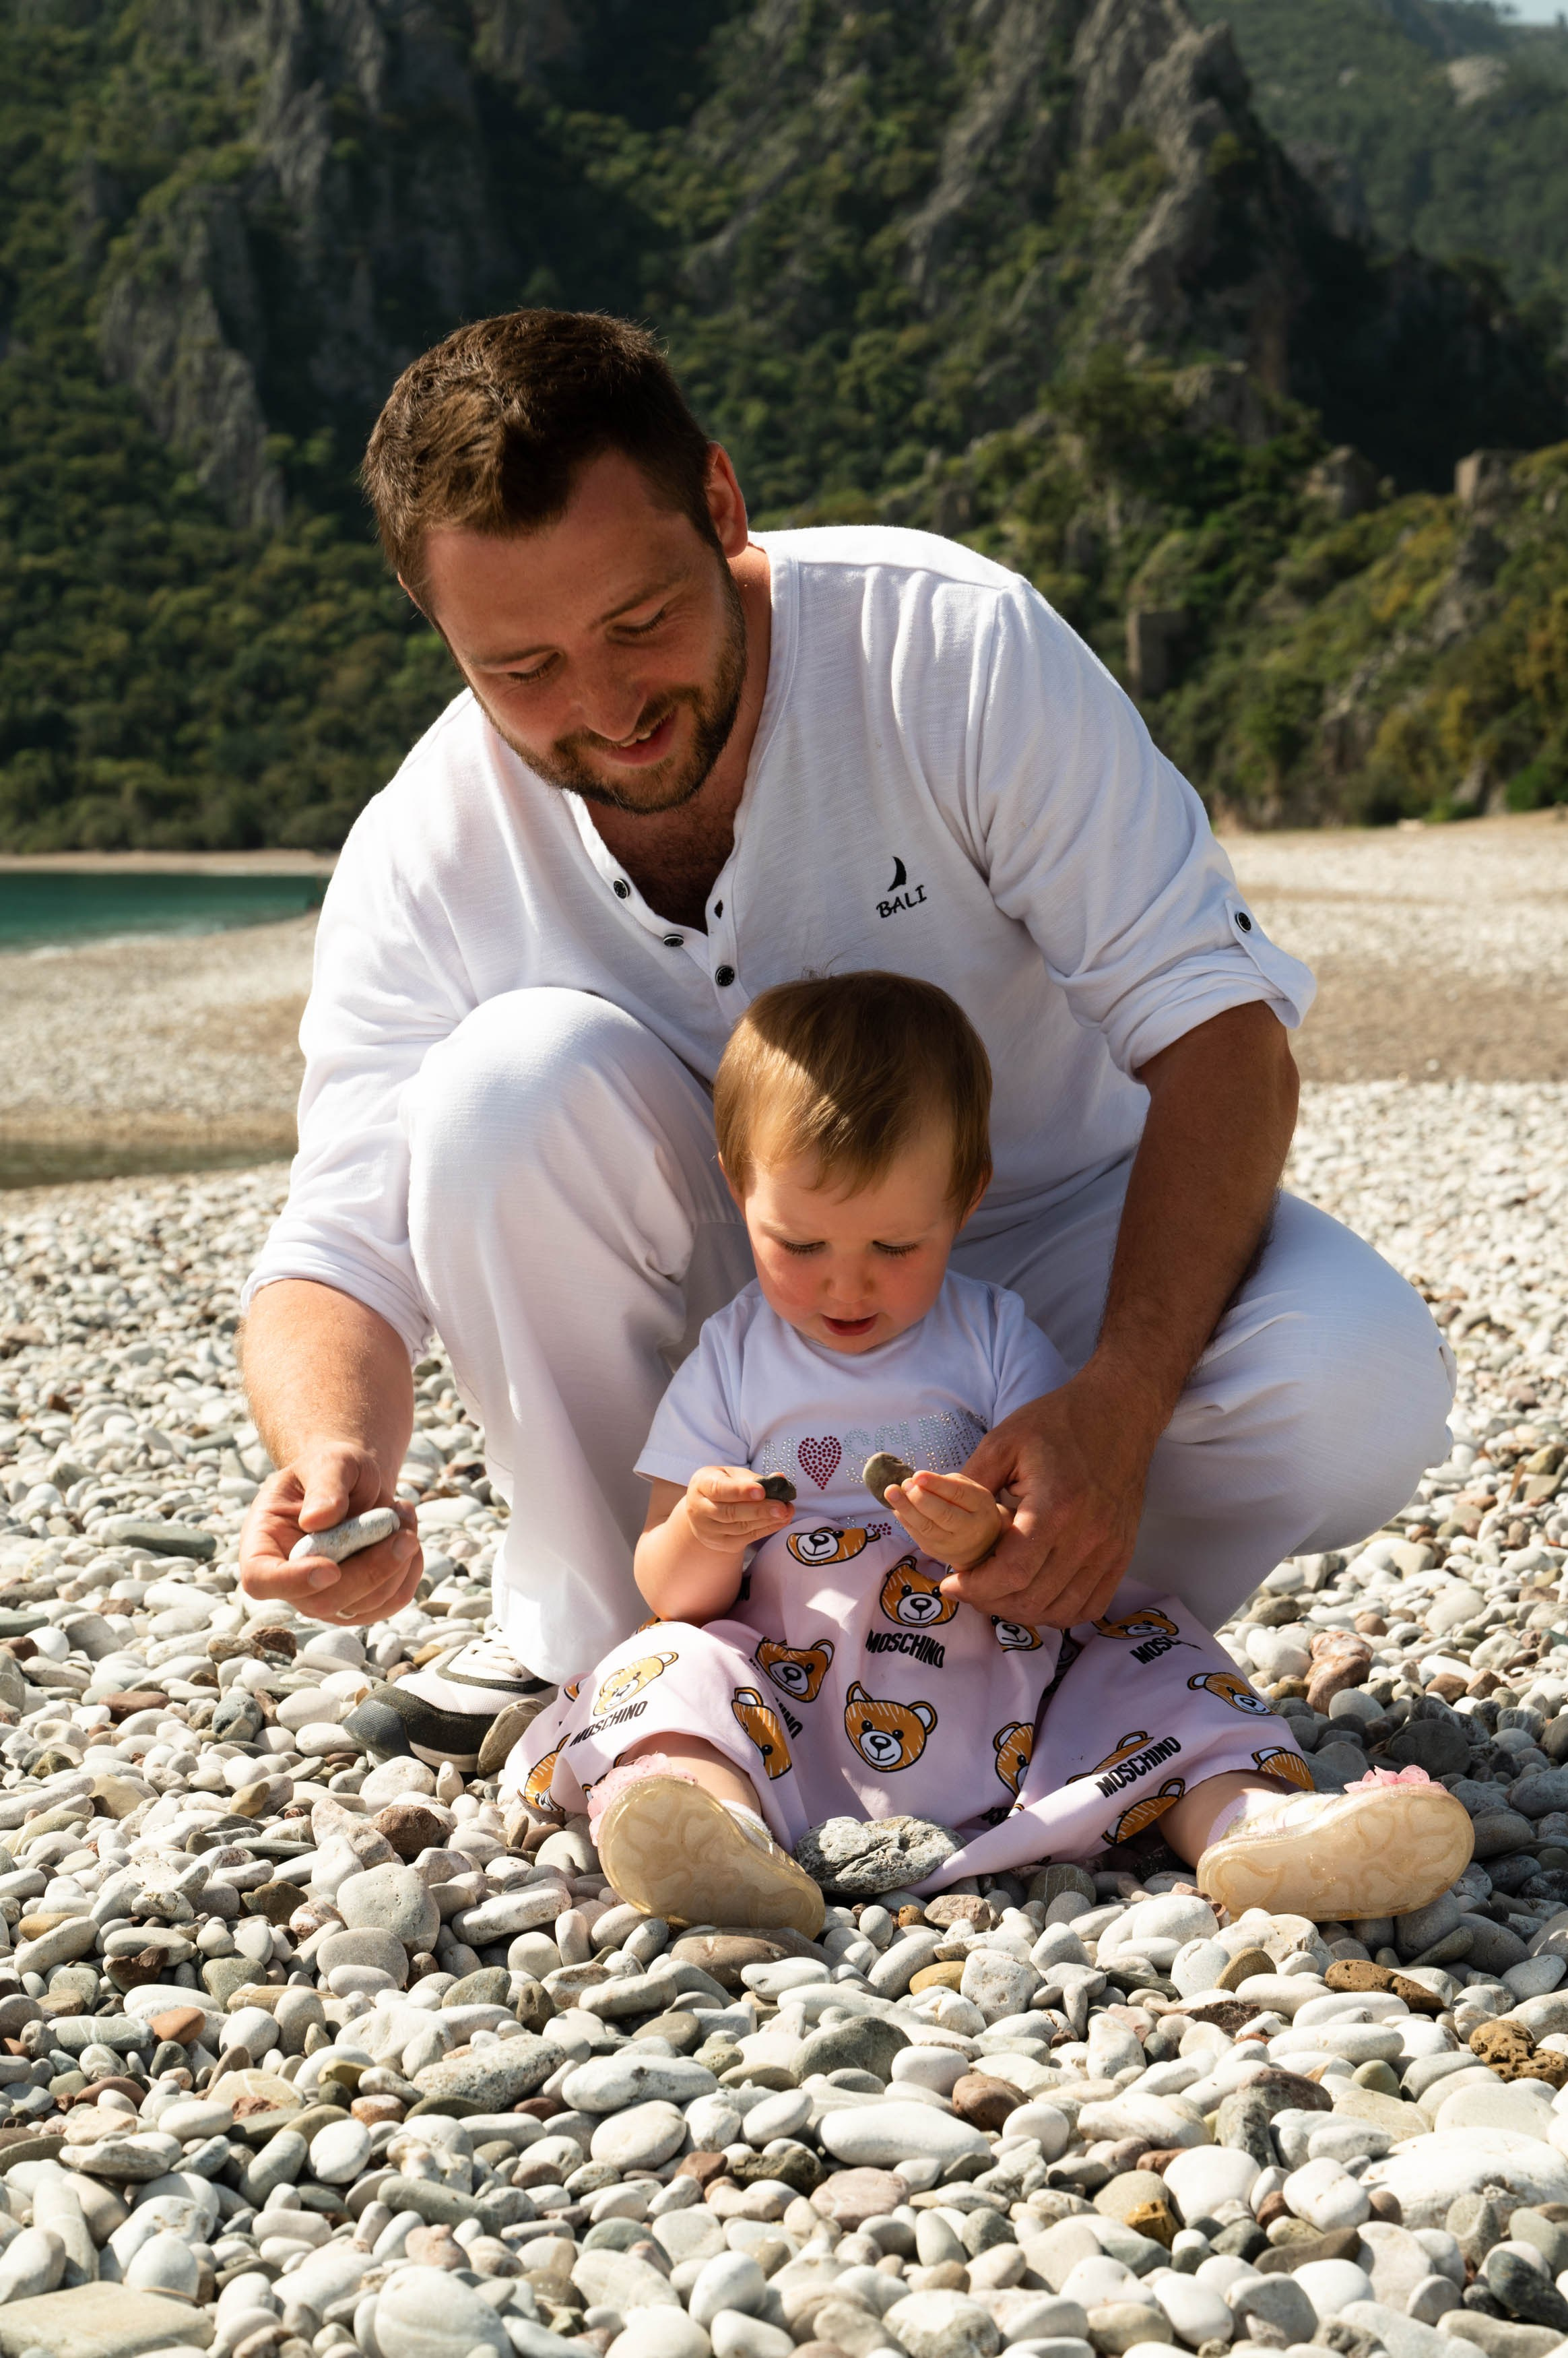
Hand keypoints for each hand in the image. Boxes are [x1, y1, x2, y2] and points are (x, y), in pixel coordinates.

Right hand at [239, 1440, 423, 1627]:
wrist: (354, 1484)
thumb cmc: (333, 1470)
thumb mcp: (329, 1462)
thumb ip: (324, 1486)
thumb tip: (318, 1519)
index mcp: (263, 1543)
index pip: (260, 1579)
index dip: (292, 1582)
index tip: (331, 1569)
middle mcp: (289, 1581)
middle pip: (321, 1601)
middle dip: (370, 1569)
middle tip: (403, 1525)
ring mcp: (324, 1597)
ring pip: (364, 1605)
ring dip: (397, 1562)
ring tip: (403, 1512)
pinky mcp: (360, 1604)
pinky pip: (392, 1601)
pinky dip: (410, 1569)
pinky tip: (408, 1532)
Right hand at [684, 1467, 792, 1555]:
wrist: (704, 1510)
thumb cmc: (722, 1486)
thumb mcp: (731, 1475)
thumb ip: (753, 1478)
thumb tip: (779, 1479)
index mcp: (702, 1484)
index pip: (719, 1489)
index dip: (741, 1491)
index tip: (762, 1491)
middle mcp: (700, 1509)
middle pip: (730, 1512)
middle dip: (759, 1510)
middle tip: (781, 1507)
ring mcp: (709, 1530)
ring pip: (740, 1527)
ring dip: (767, 1520)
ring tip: (786, 1512)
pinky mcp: (722, 1543)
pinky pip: (747, 1537)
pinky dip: (767, 1529)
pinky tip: (782, 1521)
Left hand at [882, 1470, 1004, 1571]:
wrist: (980, 1544)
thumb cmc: (970, 1508)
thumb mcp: (969, 1490)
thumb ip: (947, 1483)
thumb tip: (916, 1481)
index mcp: (980, 1505)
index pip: (958, 1494)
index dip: (936, 1485)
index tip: (917, 1475)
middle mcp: (969, 1528)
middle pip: (943, 1514)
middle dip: (920, 1498)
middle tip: (905, 1484)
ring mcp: (952, 1543)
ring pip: (927, 1528)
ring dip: (906, 1509)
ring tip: (892, 1492)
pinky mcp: (935, 1551)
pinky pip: (917, 1535)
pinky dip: (904, 1520)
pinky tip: (895, 1507)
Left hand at [943, 1366, 1161, 1625]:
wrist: (1117, 1413)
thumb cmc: (1057, 1423)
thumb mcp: (1003, 1441)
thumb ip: (969, 1484)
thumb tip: (933, 1515)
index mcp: (1055, 1507)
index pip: (1012, 1572)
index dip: (976, 1588)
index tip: (952, 1584)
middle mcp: (1087, 1536)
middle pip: (1034, 1598)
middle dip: (991, 1602)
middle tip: (967, 1590)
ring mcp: (1109, 1549)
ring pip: (1062, 1610)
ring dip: (1022, 1612)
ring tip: (996, 1595)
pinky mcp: (1121, 1554)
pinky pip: (1091, 1604)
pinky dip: (1060, 1612)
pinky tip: (1035, 1597)